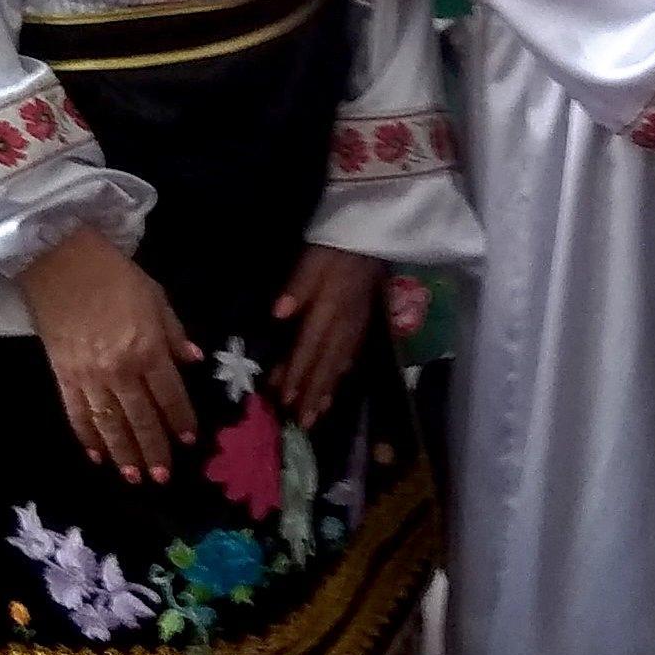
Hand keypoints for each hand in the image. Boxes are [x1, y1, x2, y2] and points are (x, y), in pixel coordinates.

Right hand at [23, 227, 202, 482]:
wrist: (59, 261)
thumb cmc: (114, 275)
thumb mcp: (156, 297)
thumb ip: (174, 333)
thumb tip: (194, 362)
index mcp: (147, 349)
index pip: (169, 394)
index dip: (180, 419)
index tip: (189, 440)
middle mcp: (119, 370)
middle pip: (140, 418)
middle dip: (153, 448)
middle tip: (163, 477)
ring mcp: (88, 376)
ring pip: (109, 424)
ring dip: (122, 453)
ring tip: (133, 476)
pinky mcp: (63, 376)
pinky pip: (77, 414)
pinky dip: (87, 437)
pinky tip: (96, 456)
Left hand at [271, 245, 383, 428]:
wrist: (376, 231)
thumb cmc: (337, 244)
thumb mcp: (314, 257)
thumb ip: (298, 286)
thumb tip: (278, 314)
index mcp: (330, 307)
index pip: (310, 346)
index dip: (297, 373)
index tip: (285, 399)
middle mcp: (345, 322)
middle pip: (327, 362)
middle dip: (313, 393)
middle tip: (302, 423)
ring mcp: (358, 323)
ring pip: (341, 362)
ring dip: (328, 389)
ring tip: (318, 414)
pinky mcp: (365, 320)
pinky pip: (354, 353)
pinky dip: (344, 373)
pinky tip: (338, 384)